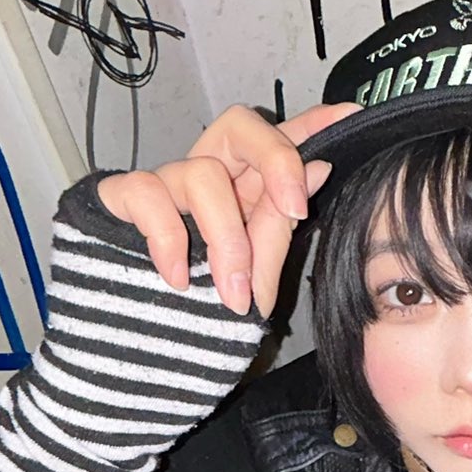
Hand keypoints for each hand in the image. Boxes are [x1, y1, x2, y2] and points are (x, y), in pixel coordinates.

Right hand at [97, 99, 358, 316]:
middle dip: (275, 160)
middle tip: (296, 210)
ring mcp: (164, 186)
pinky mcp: (121, 200)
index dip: (314, 122)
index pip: (280, 140)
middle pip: (239, 126)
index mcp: (243, 190)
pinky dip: (169, 239)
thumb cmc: (200, 314)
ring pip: (201, 172)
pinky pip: (147, 194)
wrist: (134, 356)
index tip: (350, 115)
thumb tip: (316, 170)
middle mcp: (206, 177)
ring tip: (234, 294)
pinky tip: (180, 280)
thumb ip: (278, 228)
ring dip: (227, 238)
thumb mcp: (253, 277)